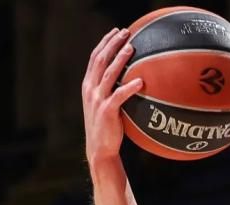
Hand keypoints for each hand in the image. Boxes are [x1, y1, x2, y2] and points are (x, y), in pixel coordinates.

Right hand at [82, 28, 142, 162]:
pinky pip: (119, 96)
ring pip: (108, 74)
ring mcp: (97, 99)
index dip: (105, 43)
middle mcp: (90, 89)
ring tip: (131, 48)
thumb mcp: (106, 105)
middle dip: (112, 44)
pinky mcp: (107, 111)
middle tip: (125, 32)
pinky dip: (129, 87)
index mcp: (89, 85)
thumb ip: (113, 90)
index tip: (116, 31)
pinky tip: (141, 81)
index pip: (94, 58)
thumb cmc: (107, 127)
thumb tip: (133, 78)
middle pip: (100, 60)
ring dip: (120, 59)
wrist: (100, 148)